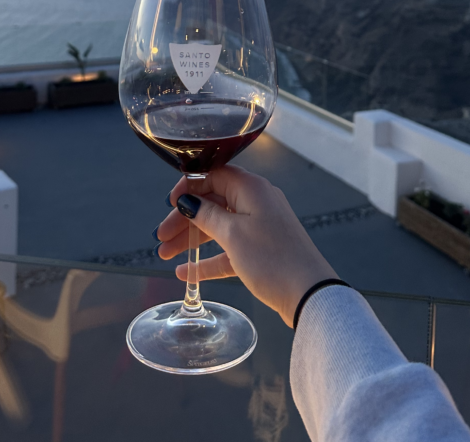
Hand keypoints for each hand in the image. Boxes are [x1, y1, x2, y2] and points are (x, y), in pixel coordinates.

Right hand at [155, 166, 337, 326]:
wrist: (309, 294)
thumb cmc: (271, 258)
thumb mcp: (233, 234)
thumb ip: (207, 215)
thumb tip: (188, 201)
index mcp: (251, 188)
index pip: (214, 175)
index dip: (189, 187)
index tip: (169, 204)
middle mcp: (256, 202)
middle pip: (213, 202)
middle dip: (184, 219)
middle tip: (160, 238)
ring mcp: (260, 226)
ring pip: (218, 227)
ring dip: (192, 240)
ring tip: (165, 256)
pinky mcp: (261, 250)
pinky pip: (229, 249)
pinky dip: (209, 259)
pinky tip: (186, 273)